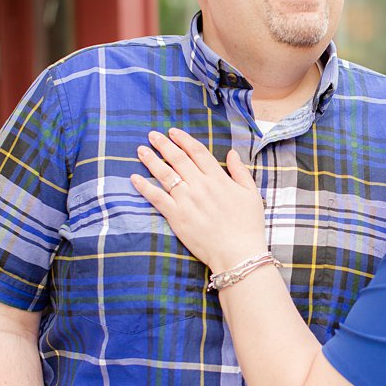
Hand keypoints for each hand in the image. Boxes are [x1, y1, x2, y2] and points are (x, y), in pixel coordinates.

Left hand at [131, 128, 266, 272]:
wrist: (238, 253)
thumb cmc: (248, 225)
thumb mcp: (251, 194)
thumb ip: (240, 171)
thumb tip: (231, 152)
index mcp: (218, 178)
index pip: (197, 152)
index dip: (184, 139)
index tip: (173, 132)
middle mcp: (200, 185)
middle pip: (178, 159)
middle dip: (163, 145)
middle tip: (152, 135)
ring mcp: (186, 200)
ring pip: (165, 174)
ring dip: (151, 160)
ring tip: (141, 150)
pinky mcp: (176, 216)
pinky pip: (157, 198)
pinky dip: (144, 187)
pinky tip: (134, 178)